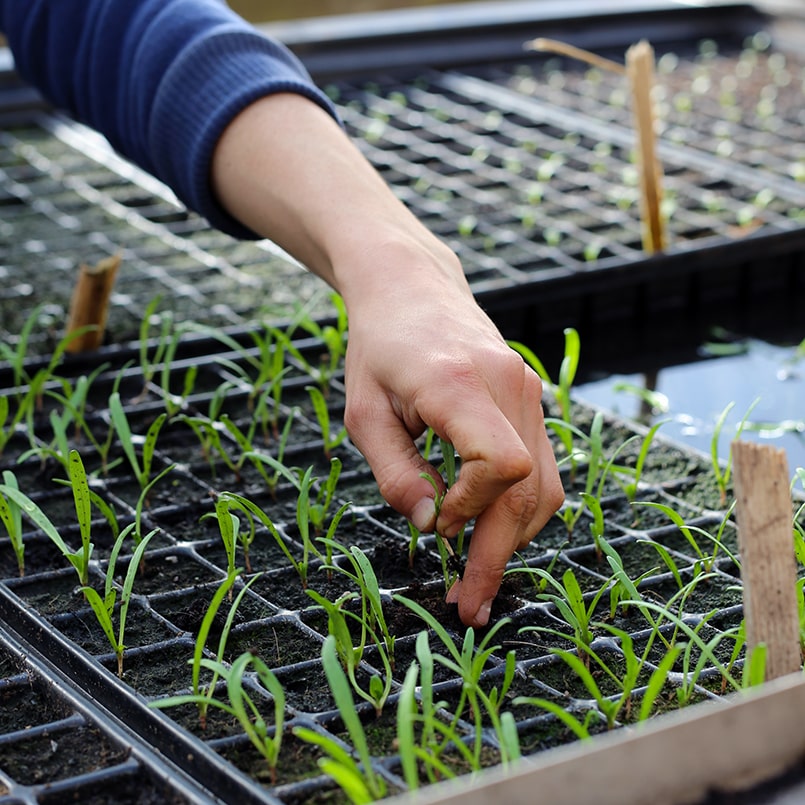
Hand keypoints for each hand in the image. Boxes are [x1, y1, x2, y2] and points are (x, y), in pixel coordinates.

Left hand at [340, 237, 563, 627]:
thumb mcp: (364, 415)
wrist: (411, 288)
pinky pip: (542, 466)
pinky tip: (490, 528)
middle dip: (498, 554)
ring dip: (515, 537)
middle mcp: (509, 385)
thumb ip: (395, 475)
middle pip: (529, 489)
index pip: (502, 465)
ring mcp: (528, 390)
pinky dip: (521, 507)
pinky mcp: (531, 399)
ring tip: (478, 572)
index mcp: (460, 384)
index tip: (434, 521)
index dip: (471, 509)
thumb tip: (430, 527)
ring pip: (546, 486)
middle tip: (469, 605)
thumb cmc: (377, 350)